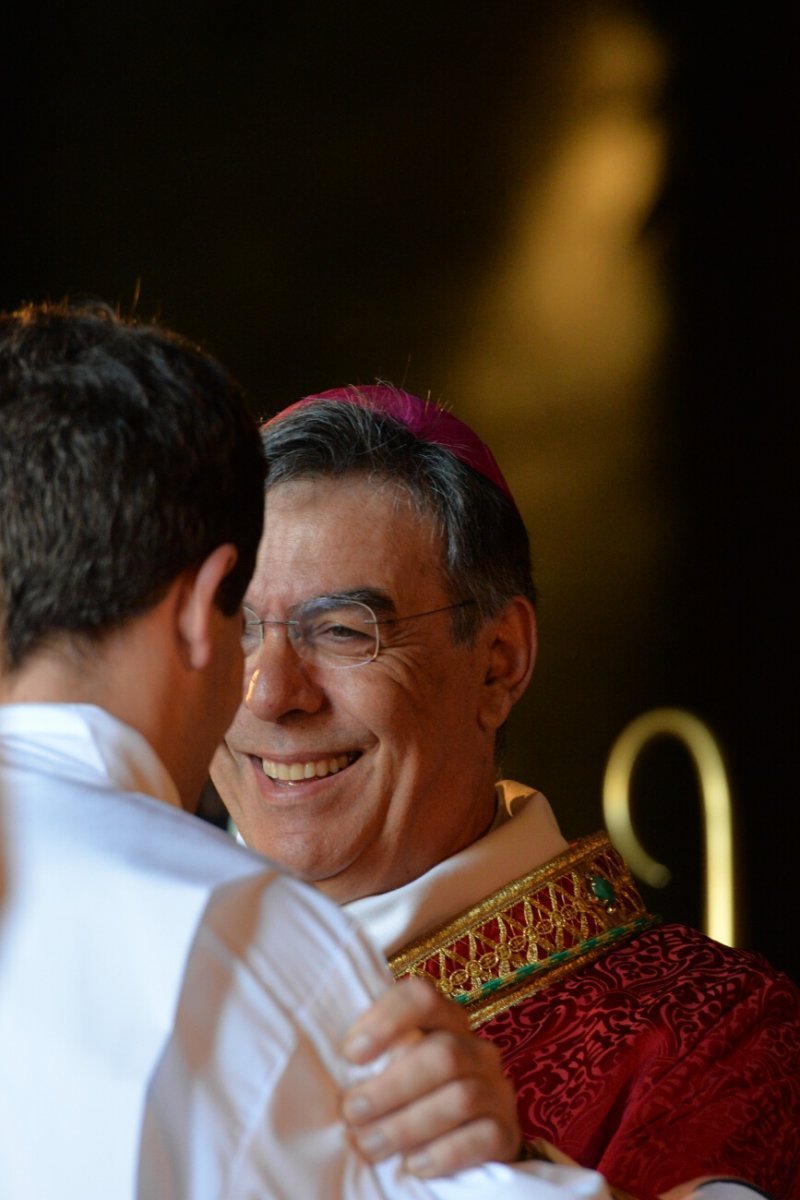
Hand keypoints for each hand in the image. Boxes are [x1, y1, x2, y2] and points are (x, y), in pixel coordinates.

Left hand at [341, 976, 519, 1178]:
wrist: (459, 1144)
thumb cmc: (404, 1099)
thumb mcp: (387, 1071)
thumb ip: (369, 1060)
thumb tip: (328, 1063)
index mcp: (444, 1021)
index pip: (422, 997)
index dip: (387, 1019)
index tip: (350, 1053)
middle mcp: (476, 1049)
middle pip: (442, 1054)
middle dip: (391, 1087)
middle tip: (352, 1113)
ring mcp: (497, 1089)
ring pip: (461, 1097)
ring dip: (408, 1124)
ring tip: (370, 1145)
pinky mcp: (507, 1132)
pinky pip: (484, 1137)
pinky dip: (445, 1153)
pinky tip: (413, 1165)